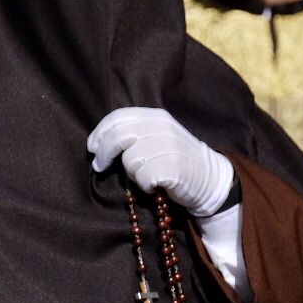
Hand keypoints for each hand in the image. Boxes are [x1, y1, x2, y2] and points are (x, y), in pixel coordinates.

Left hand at [86, 107, 233, 216]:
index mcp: (156, 117)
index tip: (91, 147)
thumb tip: (100, 142)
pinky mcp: (172, 167)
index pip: (118, 117)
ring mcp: (168, 147)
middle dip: (103, 153)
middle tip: (99, 166)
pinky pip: (143, 178)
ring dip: (132, 173)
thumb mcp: (158, 136)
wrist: (210, 179)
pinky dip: (145, 186)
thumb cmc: (177, 160)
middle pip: (118, 137)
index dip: (100, 132)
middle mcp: (161, 128)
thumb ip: (135, 132)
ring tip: (146, 175)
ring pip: (129, 161)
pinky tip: (155, 185)